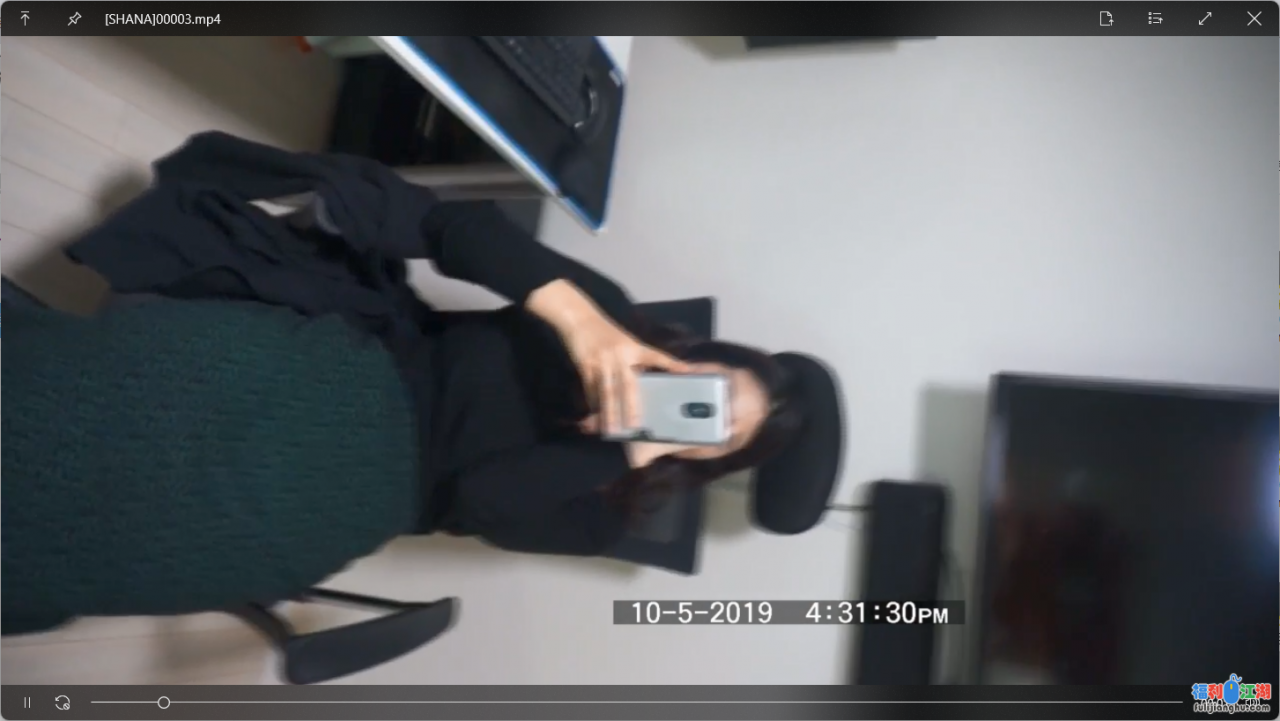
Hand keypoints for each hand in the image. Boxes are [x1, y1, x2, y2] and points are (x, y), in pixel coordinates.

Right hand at [527, 280, 689, 433]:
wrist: (579, 319)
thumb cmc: (605, 332)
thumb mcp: (625, 342)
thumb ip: (636, 359)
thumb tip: (645, 379)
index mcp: (634, 348)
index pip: (656, 356)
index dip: (671, 364)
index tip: (686, 372)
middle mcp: (620, 355)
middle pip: (627, 385)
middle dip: (631, 406)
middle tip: (636, 425)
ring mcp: (602, 361)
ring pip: (607, 391)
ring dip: (609, 411)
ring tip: (611, 429)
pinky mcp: (586, 365)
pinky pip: (591, 388)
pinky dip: (593, 402)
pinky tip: (595, 414)